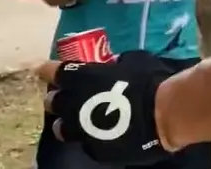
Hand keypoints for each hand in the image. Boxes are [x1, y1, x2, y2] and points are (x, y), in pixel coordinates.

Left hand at [37, 52, 176, 164]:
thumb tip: (113, 65)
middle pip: (52, 102)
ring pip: (60, 128)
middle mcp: (73, 105)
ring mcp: (81, 130)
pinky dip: (89, 137)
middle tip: (66, 96)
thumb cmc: (148, 79)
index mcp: (79, 78)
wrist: (163, 114)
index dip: (48, 70)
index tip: (47, 70)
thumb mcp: (130, 60)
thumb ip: (114, 64)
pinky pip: (84, 143)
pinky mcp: (94, 150)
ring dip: (66, 121)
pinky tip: (100, 134)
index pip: (52, 72)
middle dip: (57, 98)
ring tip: (76, 120)